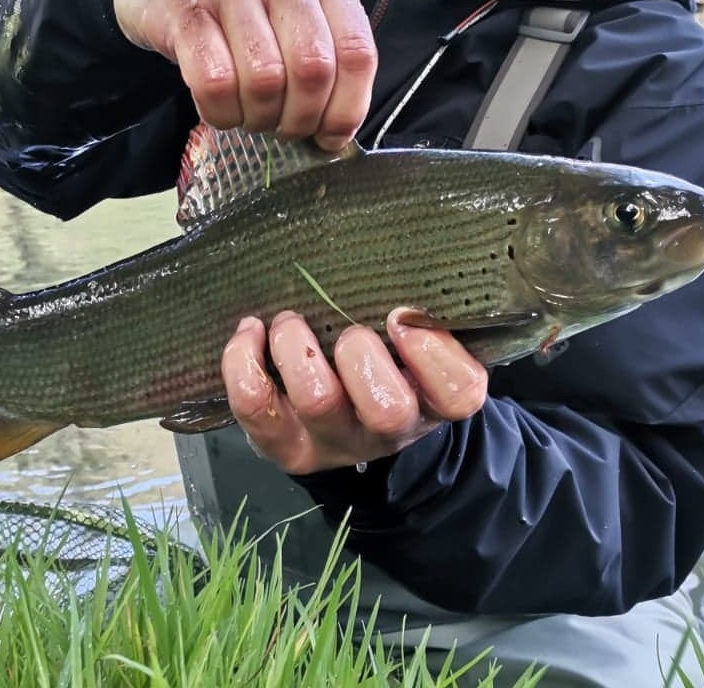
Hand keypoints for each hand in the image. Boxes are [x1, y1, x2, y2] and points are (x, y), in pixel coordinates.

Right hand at [112, 0, 377, 151]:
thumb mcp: (296, 0)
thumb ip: (325, 49)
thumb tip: (336, 128)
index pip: (356, 53)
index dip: (346, 110)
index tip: (330, 135)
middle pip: (312, 71)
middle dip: (299, 119)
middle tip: (283, 126)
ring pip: (264, 81)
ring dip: (258, 117)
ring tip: (249, 114)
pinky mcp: (186, 10)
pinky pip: (214, 82)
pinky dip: (221, 112)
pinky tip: (220, 108)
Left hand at [221, 308, 488, 475]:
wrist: (346, 425)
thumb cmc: (386, 361)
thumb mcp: (415, 343)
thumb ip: (419, 312)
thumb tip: (398, 256)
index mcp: (434, 400)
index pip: (459, 391)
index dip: (433, 353)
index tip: (402, 316)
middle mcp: (389, 430)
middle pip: (387, 409)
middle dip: (360, 353)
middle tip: (347, 328)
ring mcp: (334, 442)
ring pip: (317, 400)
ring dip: (297, 346)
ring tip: (290, 321)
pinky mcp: (284, 447)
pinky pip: (256, 404)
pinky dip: (244, 360)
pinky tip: (251, 331)